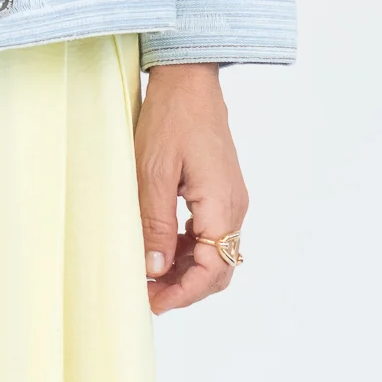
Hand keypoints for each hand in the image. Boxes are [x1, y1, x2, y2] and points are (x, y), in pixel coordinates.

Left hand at [134, 63, 248, 313]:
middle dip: (185, 288)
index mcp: (222, 206)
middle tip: (148, 294)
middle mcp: (234, 206)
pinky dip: (187, 246)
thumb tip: (155, 270)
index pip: (212, 271)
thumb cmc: (171, 117)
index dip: (183, 294)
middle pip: (218, 268)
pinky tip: (160, 244)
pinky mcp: (221, 188)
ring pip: (214, 252)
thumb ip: (155, 224)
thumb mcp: (152, 172)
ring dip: (184, 268)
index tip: (152, 302)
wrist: (188, 78)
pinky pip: (209, 230)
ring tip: (148, 272)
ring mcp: (230, 197)